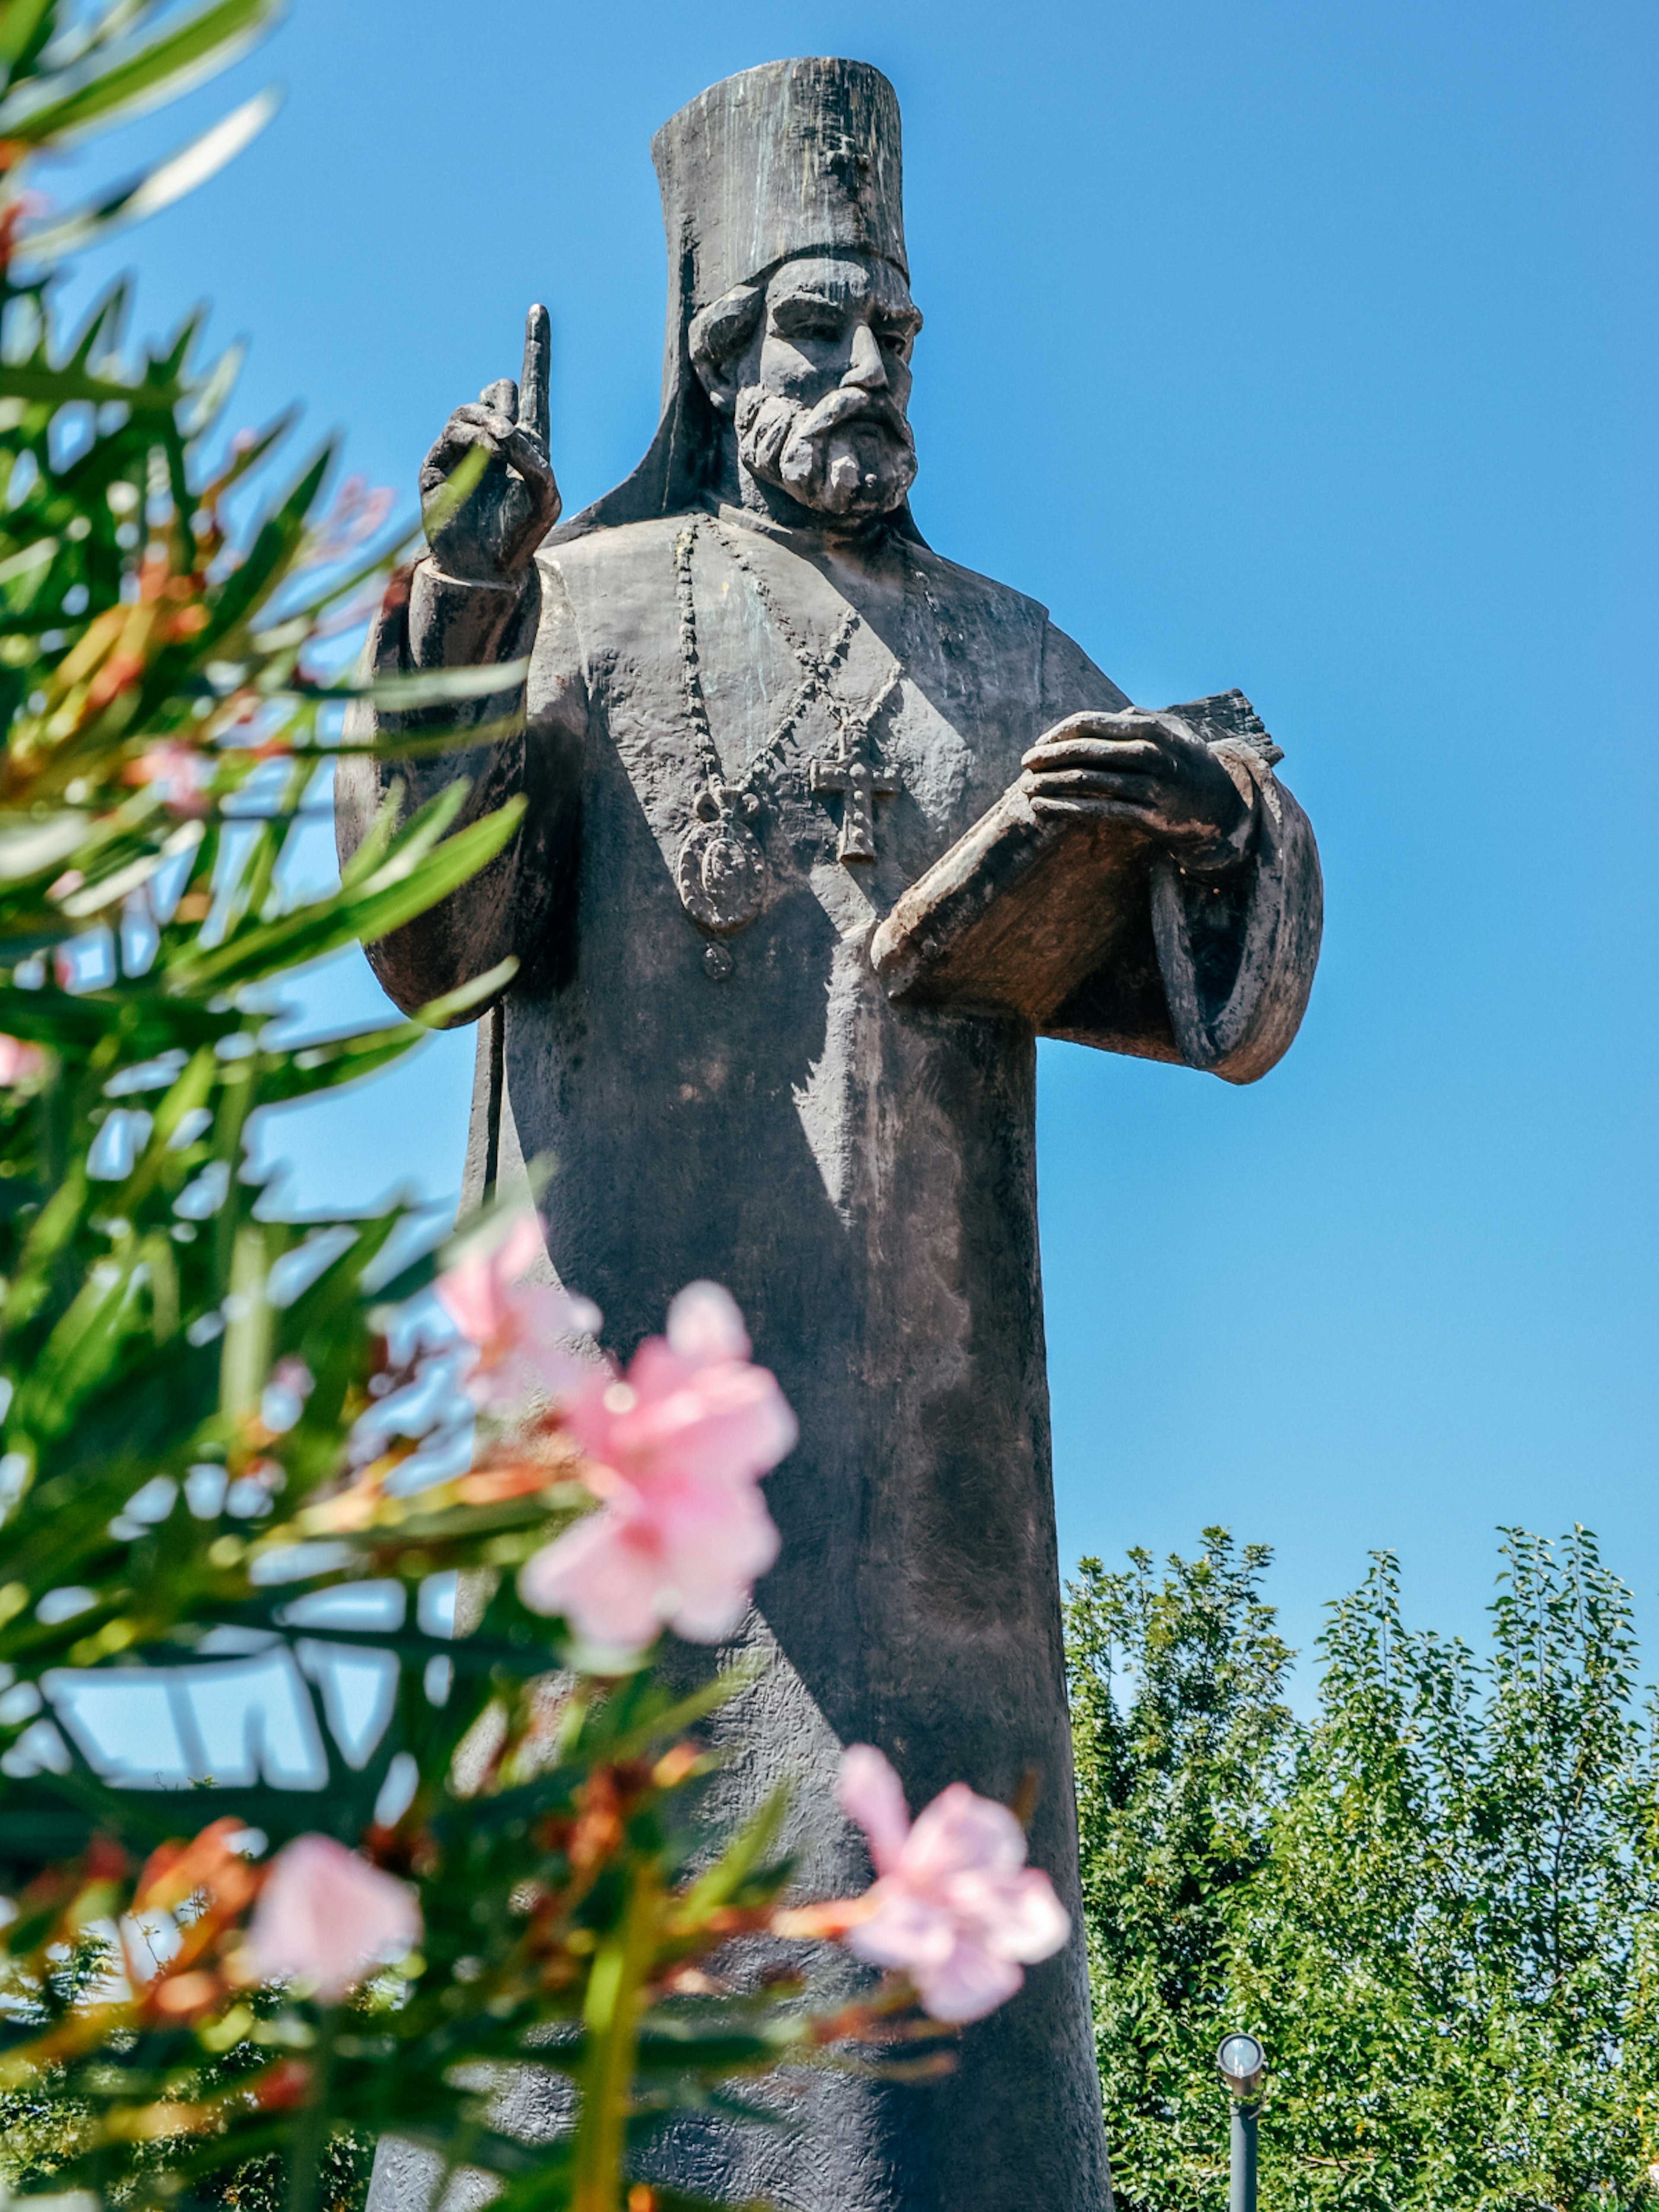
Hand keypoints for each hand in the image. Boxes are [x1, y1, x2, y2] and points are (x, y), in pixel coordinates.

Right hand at [419, 304, 560, 585]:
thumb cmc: (521, 534)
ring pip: (472, 407)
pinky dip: (473, 438)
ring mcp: (463, 445)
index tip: (539, 309)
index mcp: (528, 441)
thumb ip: (535, 459)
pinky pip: (454, 430)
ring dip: (489, 423)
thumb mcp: (546, 497)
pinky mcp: (438, 458)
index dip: (536, 348)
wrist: (486, 566)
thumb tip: (501, 431)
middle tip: (510, 441)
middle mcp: (494, 436)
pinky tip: (485, 454)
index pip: (532, 386)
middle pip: (497, 388)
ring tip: (499, 449)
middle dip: (505, 406)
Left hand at [1020, 709, 1250, 864]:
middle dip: (1049, 757)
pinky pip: (1099, 812)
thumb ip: (1139, 718)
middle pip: (1086, 752)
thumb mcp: (1174, 731)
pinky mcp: (1149, 818)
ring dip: (1052, 785)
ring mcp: (1151, 788)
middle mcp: (1151, 755)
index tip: (1039, 744)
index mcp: (1151, 729)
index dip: (1059, 733)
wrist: (1222, 809)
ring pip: (1089, 783)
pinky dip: (1067, 810)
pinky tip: (1044, 809)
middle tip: (1024, 764)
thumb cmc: (1188, 763)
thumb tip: (1108, 714)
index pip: (1092, 723)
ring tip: (1026, 789)